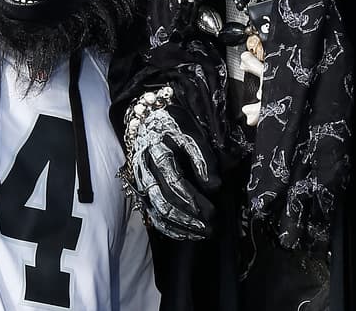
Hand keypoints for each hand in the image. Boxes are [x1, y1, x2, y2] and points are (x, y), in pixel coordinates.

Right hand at [129, 105, 216, 240]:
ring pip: (158, 210)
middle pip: (165, 200)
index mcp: (158, 152)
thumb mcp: (190, 132)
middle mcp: (145, 170)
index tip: (213, 210)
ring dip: (181, 225)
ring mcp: (141, 182)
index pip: (175, 181)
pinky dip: (169, 228)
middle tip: (211, 226)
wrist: (146, 120)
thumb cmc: (172, 125)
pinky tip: (187, 233)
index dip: (194, 198)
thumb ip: (202, 157)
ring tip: (203, 233)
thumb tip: (214, 187)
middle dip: (189, 217)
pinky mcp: (141, 191)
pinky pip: (152, 215)